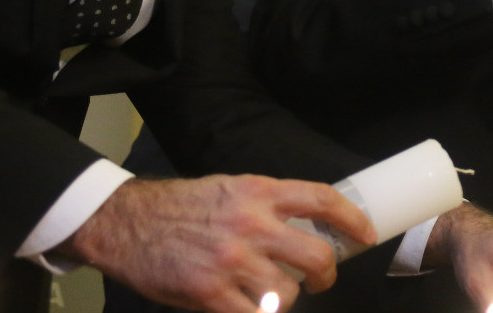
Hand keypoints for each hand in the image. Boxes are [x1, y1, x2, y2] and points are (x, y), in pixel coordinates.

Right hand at [62, 175, 374, 312]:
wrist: (127, 222)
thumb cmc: (180, 207)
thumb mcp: (230, 191)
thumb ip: (266, 206)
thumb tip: (305, 227)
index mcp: (259, 192)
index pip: (322, 200)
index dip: (351, 219)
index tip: (365, 234)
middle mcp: (252, 224)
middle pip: (317, 255)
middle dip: (327, 274)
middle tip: (321, 280)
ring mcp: (232, 260)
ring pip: (289, 292)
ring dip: (287, 298)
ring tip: (271, 293)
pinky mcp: (209, 292)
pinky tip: (252, 308)